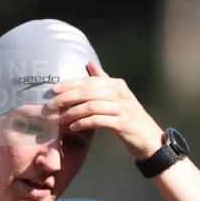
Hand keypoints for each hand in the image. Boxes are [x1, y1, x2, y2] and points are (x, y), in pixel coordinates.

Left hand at [47, 60, 164, 159]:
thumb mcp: (118, 96)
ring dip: (72, 112)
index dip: (69, 84)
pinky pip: (98, 120)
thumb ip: (103, 80)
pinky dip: (83, 123)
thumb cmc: (129, 117)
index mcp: (116, 84)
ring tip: (59, 119)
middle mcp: (120, 93)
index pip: (88, 81)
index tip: (53, 90)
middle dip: (66, 97)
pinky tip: (73, 127)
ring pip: (90, 106)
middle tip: (50, 105)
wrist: (148, 137)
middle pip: (87, 92)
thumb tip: (90, 63)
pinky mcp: (122, 123)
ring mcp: (122, 108)